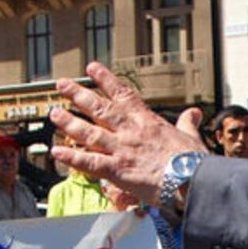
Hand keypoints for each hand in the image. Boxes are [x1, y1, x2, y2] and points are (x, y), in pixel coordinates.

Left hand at [51, 63, 206, 207]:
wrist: (192, 179)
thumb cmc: (193, 162)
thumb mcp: (190, 136)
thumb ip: (187, 123)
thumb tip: (193, 114)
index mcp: (147, 121)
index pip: (123, 94)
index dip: (106, 80)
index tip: (93, 69)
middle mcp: (130, 131)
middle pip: (100, 108)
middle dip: (79, 95)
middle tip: (62, 85)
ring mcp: (121, 149)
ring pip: (89, 132)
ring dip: (69, 123)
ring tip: (54, 114)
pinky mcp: (117, 170)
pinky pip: (89, 162)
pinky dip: (72, 158)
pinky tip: (57, 153)